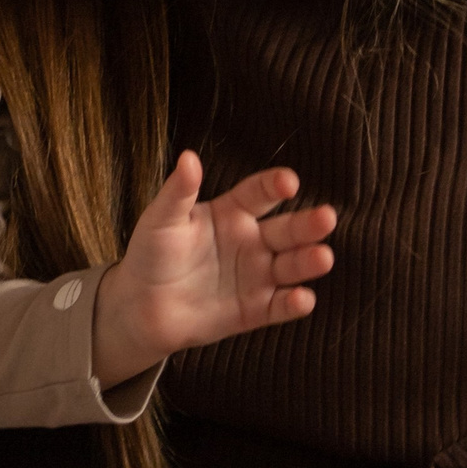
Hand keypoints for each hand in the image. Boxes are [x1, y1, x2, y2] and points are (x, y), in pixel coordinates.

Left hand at [91, 152, 335, 384]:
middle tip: (326, 217)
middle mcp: (251, 242)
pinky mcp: (255, 310)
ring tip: (322, 257)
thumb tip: (188, 157)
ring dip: (308, 261)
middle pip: (286, 230)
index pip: (259, 194)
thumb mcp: (162, 219)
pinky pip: (279, 306)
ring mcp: (256, 276)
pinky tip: (302, 298)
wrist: (140, 307)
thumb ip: (179, 192)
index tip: (288, 181)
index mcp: (232, 213)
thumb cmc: (151, 255)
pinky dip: (293, 303)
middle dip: (307, 224)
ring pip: (290, 267)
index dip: (275, 186)